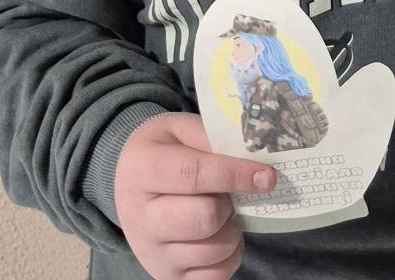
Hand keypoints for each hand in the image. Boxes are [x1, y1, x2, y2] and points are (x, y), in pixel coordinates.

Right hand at [113, 111, 276, 279]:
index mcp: (143, 169)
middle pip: (205, 217)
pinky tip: (219, 235)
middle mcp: (141, 216)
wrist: (128, 186)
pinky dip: (228, 256)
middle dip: (229, 204)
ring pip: (215, 249)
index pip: (194, 174)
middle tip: (228, 195)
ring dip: (232, 230)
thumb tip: (255, 159)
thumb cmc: (162, 152)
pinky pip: (215, 276)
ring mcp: (153, 253)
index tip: (266, 176)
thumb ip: (212, 139)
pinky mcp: (167, 277)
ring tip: (222, 213)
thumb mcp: (180, 130)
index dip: (235, 175)